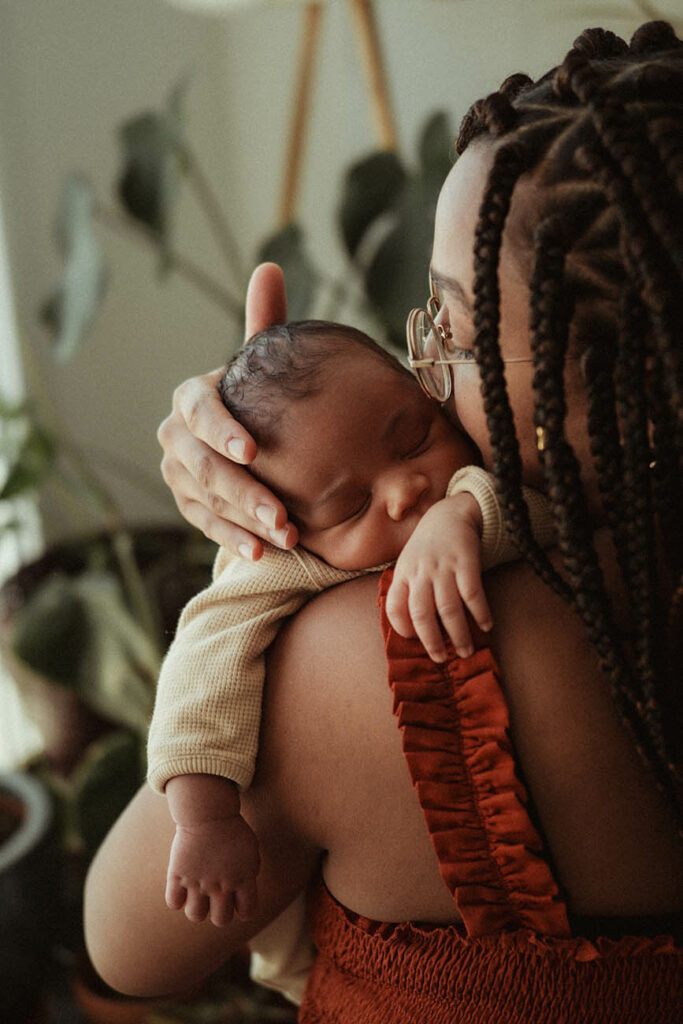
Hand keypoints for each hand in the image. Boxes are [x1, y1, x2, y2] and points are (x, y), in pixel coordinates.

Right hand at [157, 263, 297, 558]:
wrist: (247, 438)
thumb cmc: (258, 395)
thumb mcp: (260, 364)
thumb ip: (263, 323)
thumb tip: (269, 266)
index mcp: (192, 397)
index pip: (199, 411)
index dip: (221, 431)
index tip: (252, 451)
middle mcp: (176, 436)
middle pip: (202, 466)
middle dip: (242, 492)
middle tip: (282, 515)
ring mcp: (178, 474)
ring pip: (207, 499)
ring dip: (245, 521)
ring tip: (285, 538)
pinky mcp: (188, 504)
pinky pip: (207, 525)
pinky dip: (234, 540)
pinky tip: (263, 553)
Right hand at [165, 813, 260, 927]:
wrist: (209, 812)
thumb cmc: (232, 828)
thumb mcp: (252, 850)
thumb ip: (251, 872)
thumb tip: (243, 891)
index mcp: (244, 879)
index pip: (247, 912)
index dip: (242, 908)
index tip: (237, 899)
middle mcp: (222, 885)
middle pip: (221, 921)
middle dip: (219, 912)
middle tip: (216, 897)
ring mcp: (199, 882)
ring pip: (196, 916)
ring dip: (197, 908)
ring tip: (198, 895)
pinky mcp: (178, 875)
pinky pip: (173, 902)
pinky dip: (176, 899)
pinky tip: (182, 887)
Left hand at [385, 494, 492, 662]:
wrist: (450, 514)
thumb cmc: (428, 548)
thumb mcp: (409, 564)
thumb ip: (407, 591)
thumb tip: (411, 629)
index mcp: (403, 574)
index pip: (395, 607)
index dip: (403, 628)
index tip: (416, 641)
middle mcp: (421, 572)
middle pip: (422, 614)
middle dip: (432, 641)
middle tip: (441, 658)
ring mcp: (443, 567)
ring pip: (448, 609)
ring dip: (458, 634)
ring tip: (466, 651)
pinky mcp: (466, 562)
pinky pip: (472, 594)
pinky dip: (480, 613)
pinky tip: (486, 626)